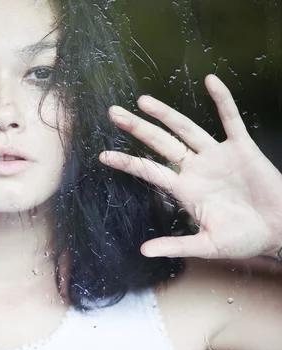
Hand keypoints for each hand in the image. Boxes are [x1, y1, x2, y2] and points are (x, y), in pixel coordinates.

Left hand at [99, 74, 281, 259]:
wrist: (280, 229)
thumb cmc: (244, 239)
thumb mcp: (207, 245)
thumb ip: (176, 245)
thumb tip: (144, 252)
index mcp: (184, 190)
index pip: (149, 171)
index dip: (127, 162)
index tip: (103, 155)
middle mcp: (196, 169)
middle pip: (160, 143)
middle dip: (137, 128)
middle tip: (113, 113)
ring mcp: (217, 157)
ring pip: (186, 129)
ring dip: (166, 114)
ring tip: (143, 100)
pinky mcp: (242, 148)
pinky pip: (231, 120)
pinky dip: (222, 101)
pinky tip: (211, 81)